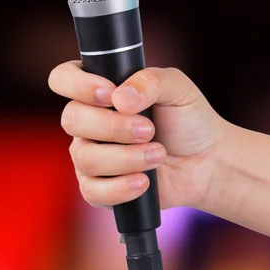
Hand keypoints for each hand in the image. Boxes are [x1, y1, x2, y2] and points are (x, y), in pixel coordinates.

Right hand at [49, 61, 224, 209]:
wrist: (206, 161)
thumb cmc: (188, 120)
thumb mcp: (177, 88)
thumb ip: (150, 81)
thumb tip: (120, 98)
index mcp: (101, 90)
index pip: (63, 78)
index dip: (77, 85)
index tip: (109, 94)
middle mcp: (89, 121)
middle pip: (71, 119)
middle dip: (113, 126)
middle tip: (149, 130)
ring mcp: (91, 154)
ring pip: (84, 156)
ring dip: (125, 157)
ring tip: (158, 154)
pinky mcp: (99, 187)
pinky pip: (92, 191)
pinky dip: (120, 187)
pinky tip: (144, 181)